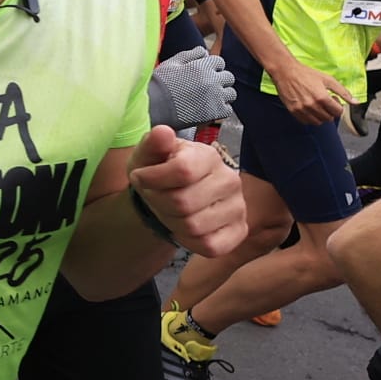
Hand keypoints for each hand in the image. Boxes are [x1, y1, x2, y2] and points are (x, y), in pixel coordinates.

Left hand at [126, 126, 247, 257]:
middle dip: (158, 203)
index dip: (152, 179)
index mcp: (207, 156)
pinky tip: (183, 228)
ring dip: (170, 222)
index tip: (140, 177)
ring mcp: (238, 207)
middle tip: (154, 196)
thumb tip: (163, 132)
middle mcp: (230, 180)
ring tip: (168, 210)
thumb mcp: (147, 154)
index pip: (181, 170)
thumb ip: (152, 143)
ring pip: (194, 227)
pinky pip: (210, 246)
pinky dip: (188, 241)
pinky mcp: (239, 232)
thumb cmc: (157, 170)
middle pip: (183, 203)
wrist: (169, 194)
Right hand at [146, 47, 235, 128]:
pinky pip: (227, 109)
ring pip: (231, 93)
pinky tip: (208, 109)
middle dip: (219, 80)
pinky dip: (220, 109)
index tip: (204, 74)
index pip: (219, 62)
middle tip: (207, 87)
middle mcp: (212, 80)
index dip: (212, 68)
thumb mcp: (171, 64)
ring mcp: (215, 97)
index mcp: (202, 66)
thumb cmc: (159, 85)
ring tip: (208, 99)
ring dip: (222, 95)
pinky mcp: (215, 112)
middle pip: (228, 77)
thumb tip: (204, 51)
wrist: (153, 108)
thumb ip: (190, 55)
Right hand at [268, 60, 353, 125]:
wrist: (285, 72)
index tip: (334, 101)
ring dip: (320, 116)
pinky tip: (309, 109)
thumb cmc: (306, 74)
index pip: (338, 112)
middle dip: (330, 112)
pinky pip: (305, 122)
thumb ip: (343, 92)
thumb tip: (356, 102)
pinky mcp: (293, 111)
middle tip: (325, 103)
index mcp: (322, 97)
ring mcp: (302, 109)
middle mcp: (312, 105)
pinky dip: (310, 118)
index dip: (338, 106)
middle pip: (328, 118)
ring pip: (318, 122)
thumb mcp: (328, 79)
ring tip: (317, 106)